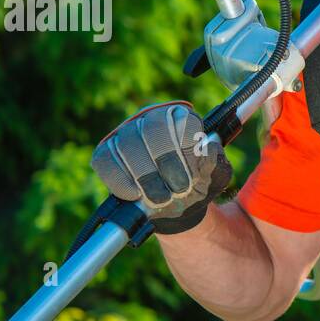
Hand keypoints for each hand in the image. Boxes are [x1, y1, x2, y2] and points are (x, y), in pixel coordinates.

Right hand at [91, 101, 231, 234]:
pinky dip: (121, 181)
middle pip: (153, 131)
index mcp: (181, 117)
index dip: (187, 150)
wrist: (170, 203)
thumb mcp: (213, 176)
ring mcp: (124, 134)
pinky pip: (106, 162)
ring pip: (128, 146)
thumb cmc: (194, 184)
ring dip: (147, 178)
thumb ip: (215, 162)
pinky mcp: (105, 153)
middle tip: (178, 190)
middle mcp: (150, 118)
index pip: (182, 121)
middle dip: (167, 165)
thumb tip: (208, 146)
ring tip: (161, 198)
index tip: (194, 176)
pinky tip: (136, 195)